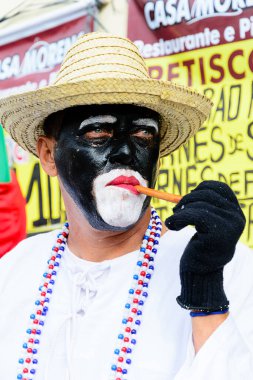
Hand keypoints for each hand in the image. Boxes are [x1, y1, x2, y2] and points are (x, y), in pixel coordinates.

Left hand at [165, 180, 245, 310]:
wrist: (201, 274)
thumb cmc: (201, 248)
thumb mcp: (207, 224)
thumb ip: (206, 208)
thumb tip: (192, 191)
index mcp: (236, 213)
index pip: (221, 188)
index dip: (203, 188)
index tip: (189, 196)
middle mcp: (236, 217)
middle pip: (207, 195)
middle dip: (187, 200)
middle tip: (175, 210)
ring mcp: (229, 225)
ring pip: (198, 205)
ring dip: (180, 211)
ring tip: (173, 221)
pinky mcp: (218, 233)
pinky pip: (193, 215)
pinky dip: (178, 218)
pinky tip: (172, 225)